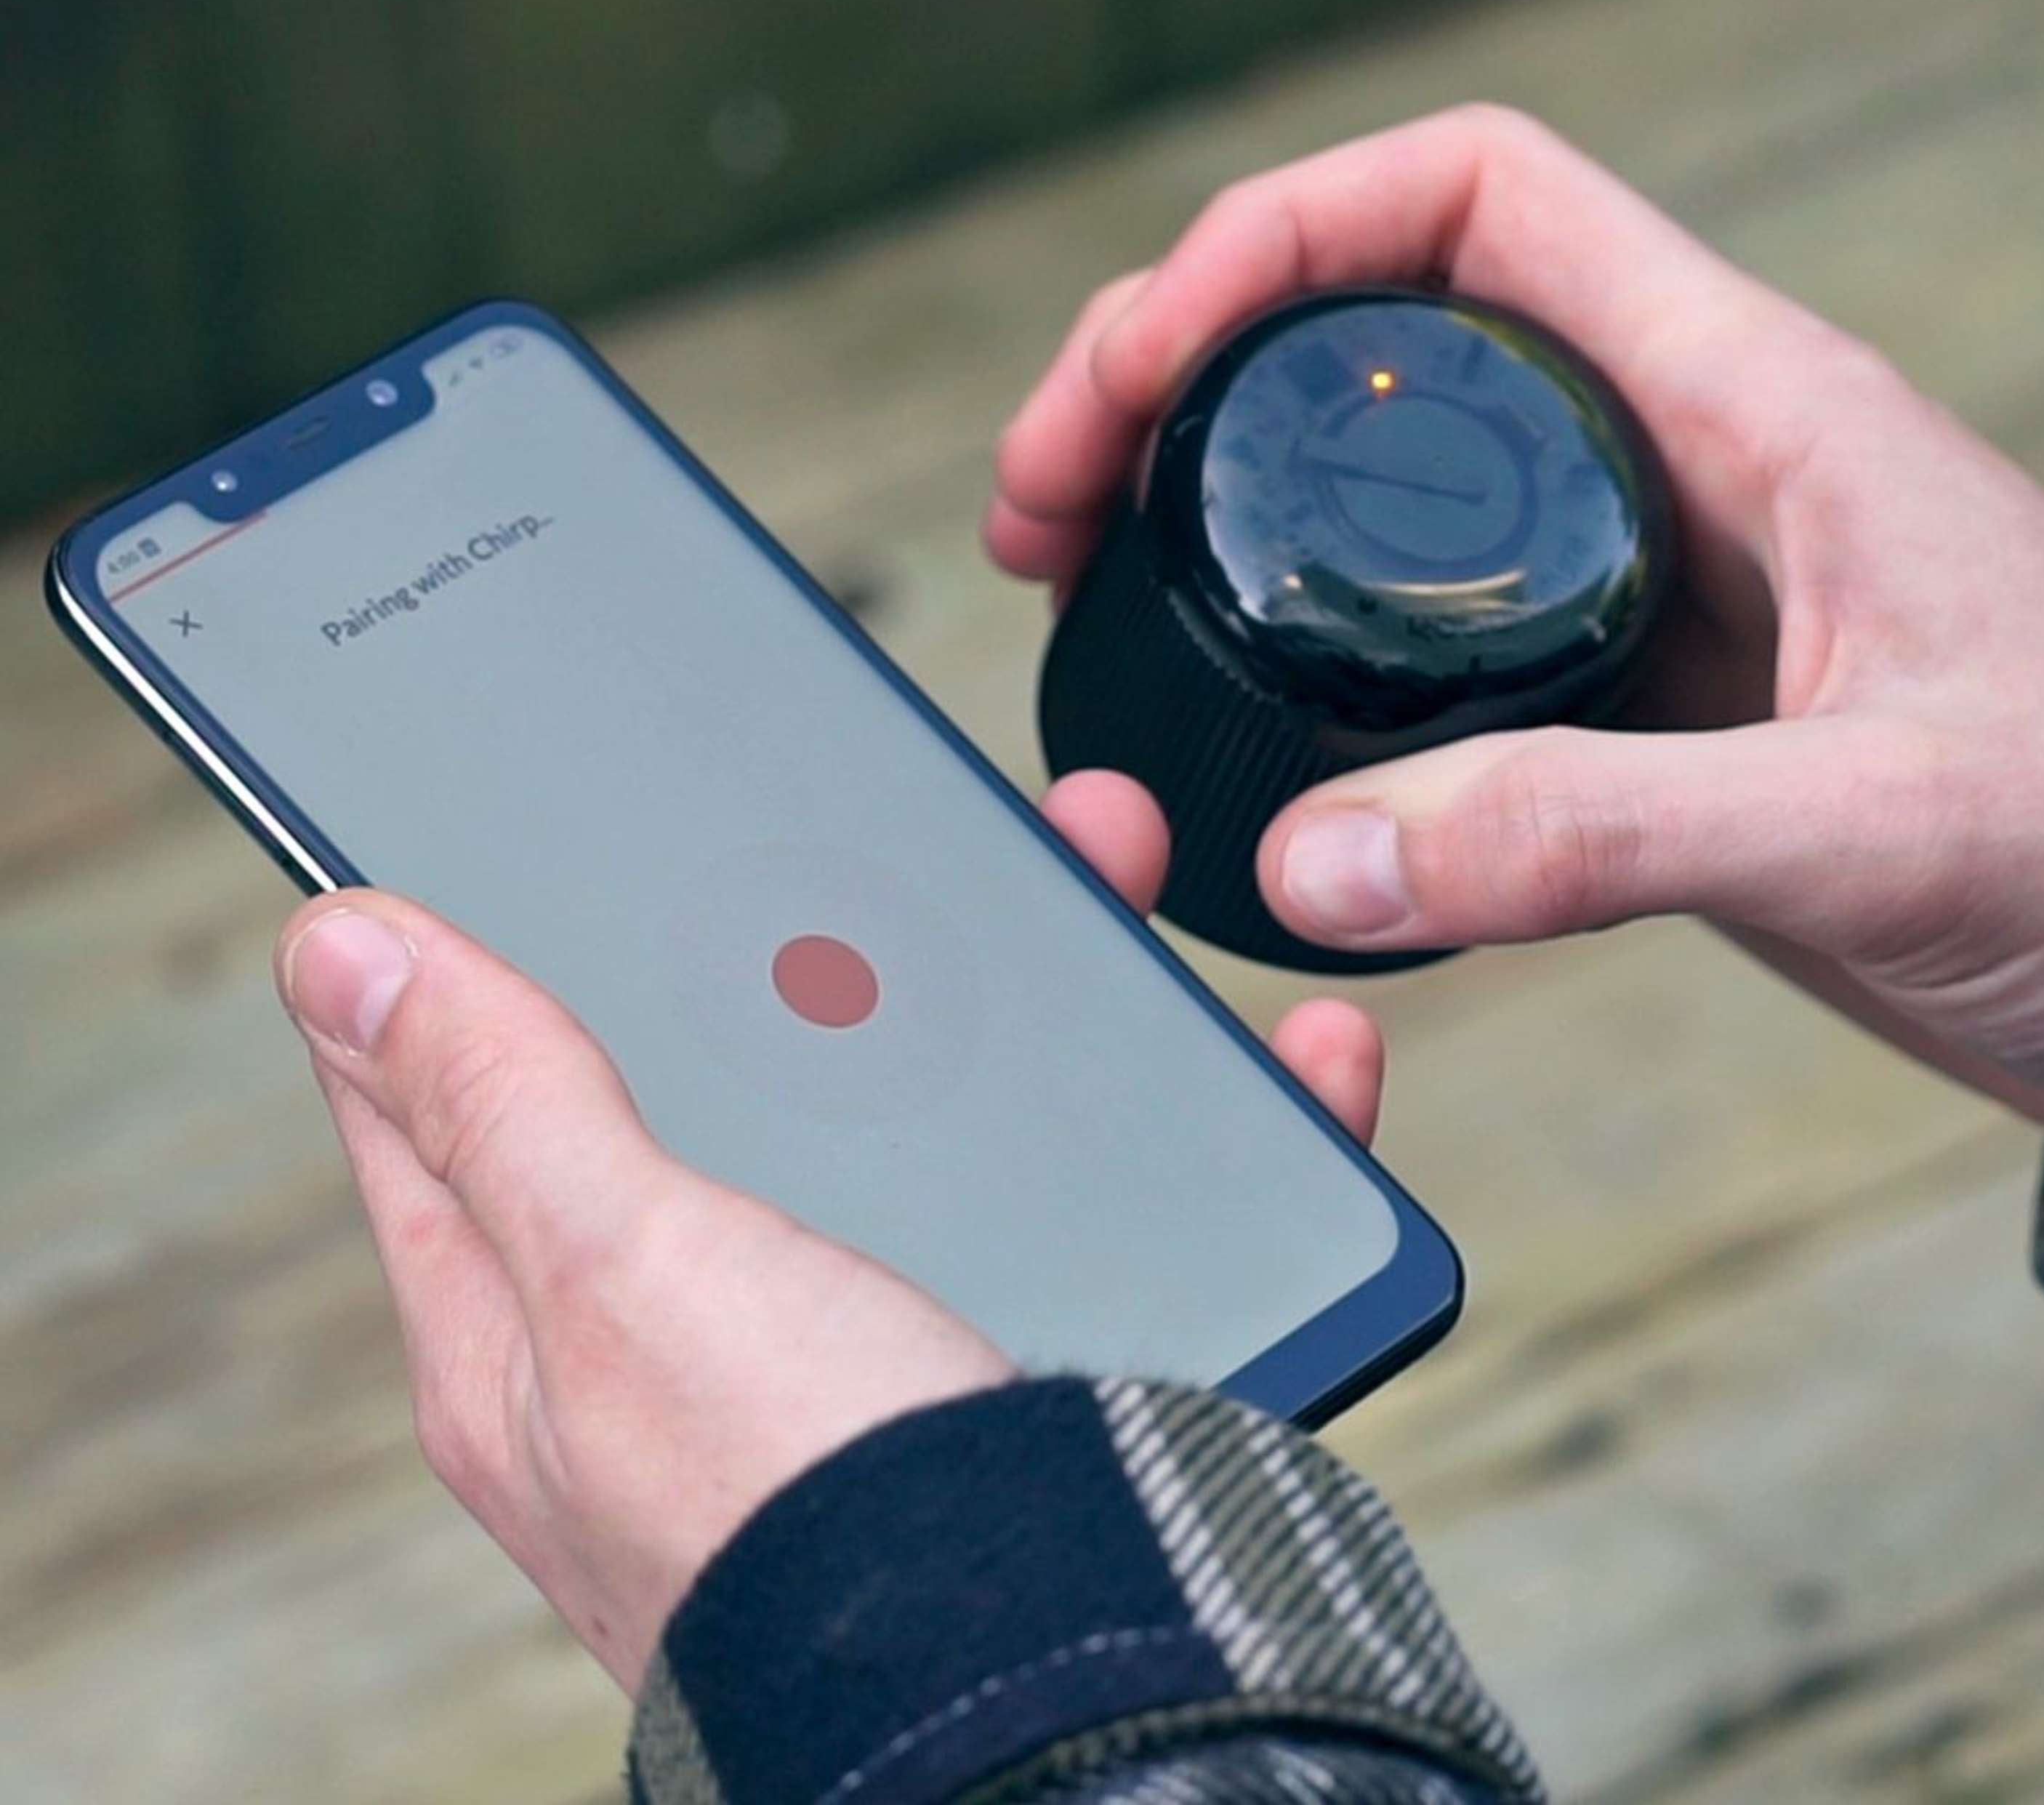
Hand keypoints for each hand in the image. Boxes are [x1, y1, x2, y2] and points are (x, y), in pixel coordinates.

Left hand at [273, 775, 1382, 1692]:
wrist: (1064, 1698)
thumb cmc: (815, 1522)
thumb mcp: (622, 1270)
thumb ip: (502, 1100)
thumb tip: (335, 949)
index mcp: (545, 1323)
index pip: (442, 1102)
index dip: (443, 966)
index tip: (476, 843)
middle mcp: (691, 1328)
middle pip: (714, 1067)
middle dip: (783, 928)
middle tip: (844, 813)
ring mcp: (857, 1333)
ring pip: (916, 1100)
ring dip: (1003, 983)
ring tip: (1085, 864)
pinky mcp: (1013, 1347)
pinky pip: (1092, 1192)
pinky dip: (1162, 1118)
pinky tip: (1239, 1057)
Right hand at [989, 106, 2043, 1143]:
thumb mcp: (1870, 822)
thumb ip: (1598, 835)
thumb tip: (1318, 861)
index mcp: (1741, 402)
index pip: (1473, 199)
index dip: (1287, 228)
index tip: (1151, 351)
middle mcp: (1670, 466)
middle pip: (1371, 330)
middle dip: (1176, 372)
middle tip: (1043, 494)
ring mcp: (1639, 590)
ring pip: (1374, 485)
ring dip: (1209, 504)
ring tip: (1078, 577)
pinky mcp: (1627, 714)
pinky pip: (1414, 637)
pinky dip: (1289, 648)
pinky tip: (1224, 711)